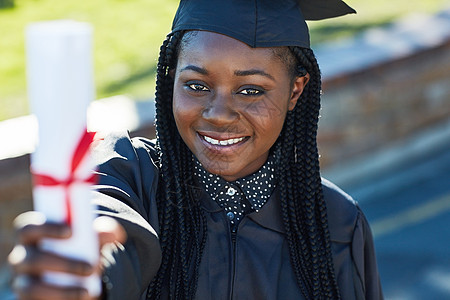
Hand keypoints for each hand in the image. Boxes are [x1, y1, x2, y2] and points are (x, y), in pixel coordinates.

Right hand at [8, 212, 126, 299]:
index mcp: (30, 235)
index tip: (71, 231)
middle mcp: (21, 258)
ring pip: (32, 288)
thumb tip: (115, 234)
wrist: (73, 272)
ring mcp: (22, 281)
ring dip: (61, 290)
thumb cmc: (78, 246)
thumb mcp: (90, 237)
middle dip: (63, 263)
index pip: (28, 227)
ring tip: (88, 291)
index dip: (46, 227)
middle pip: (32, 259)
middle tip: (91, 267)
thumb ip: (103, 231)